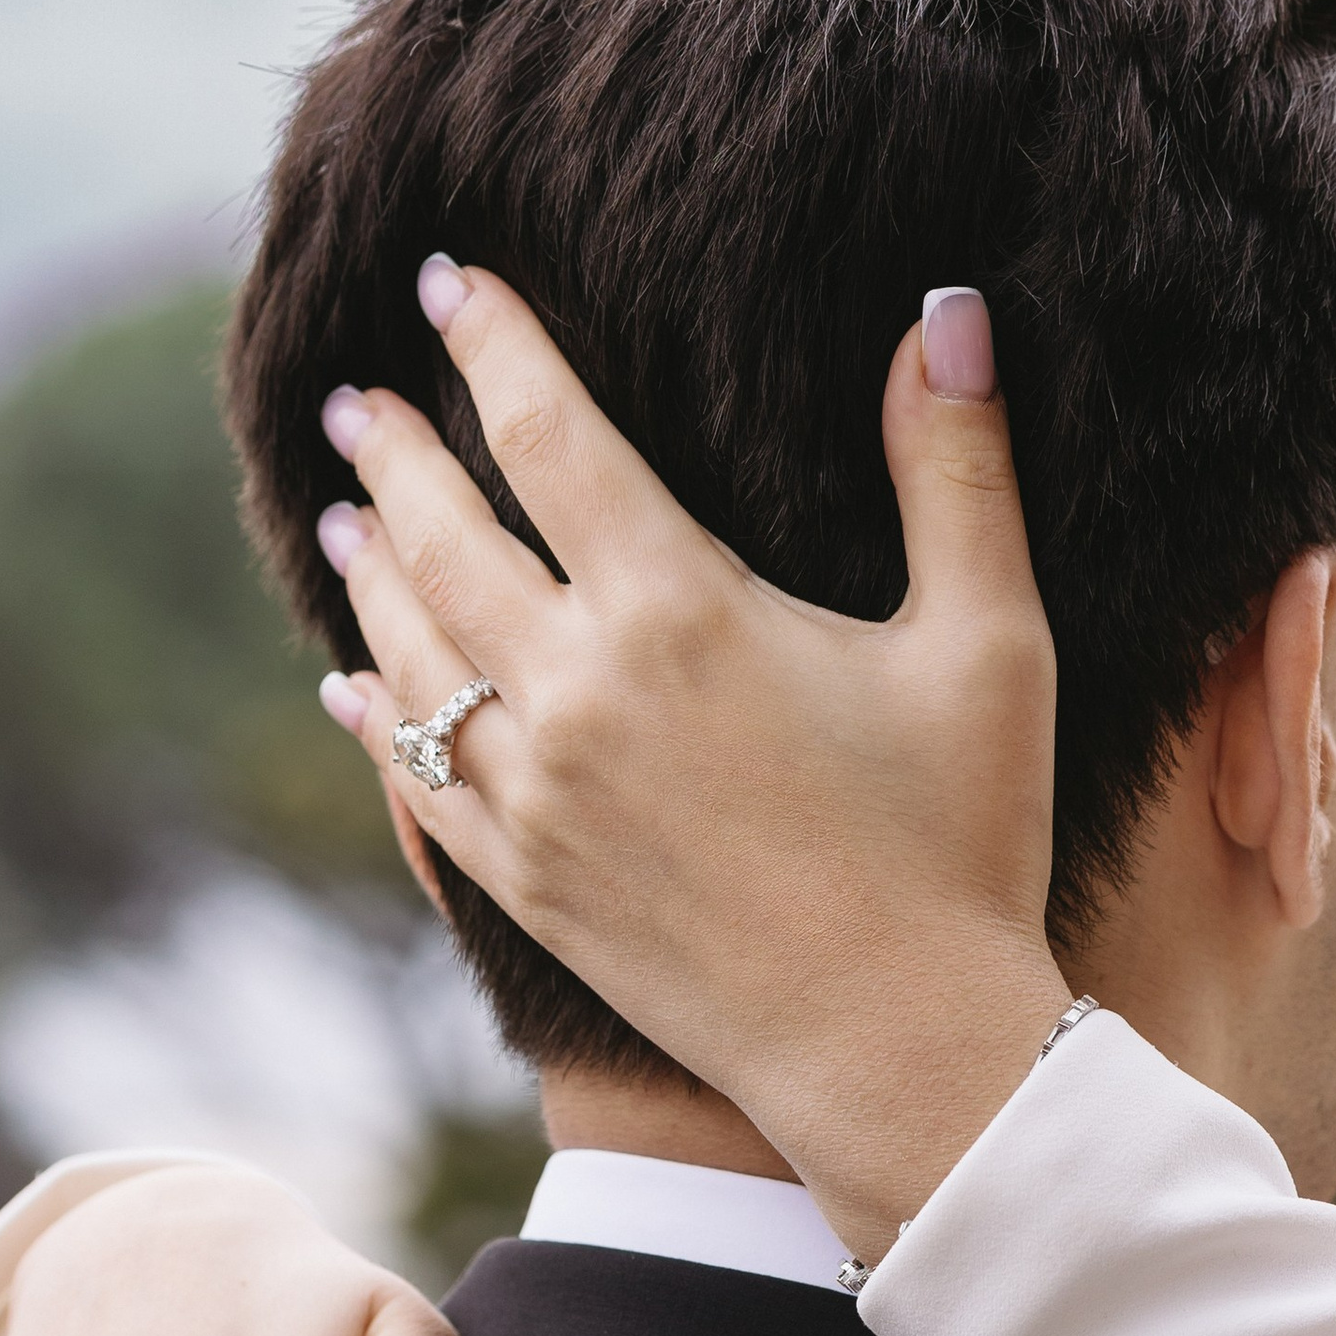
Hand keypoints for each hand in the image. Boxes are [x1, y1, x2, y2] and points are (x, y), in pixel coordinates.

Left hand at [315, 275, 1072, 1254]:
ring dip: (372, 576)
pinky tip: (350, 688)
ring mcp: (534, 801)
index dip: (493, 342)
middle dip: (394, 453)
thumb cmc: (963, 845)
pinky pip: (413, 783)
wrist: (901, 1055)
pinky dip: (372, 720)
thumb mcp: (988, 644)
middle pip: (445, 536)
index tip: (445, 280)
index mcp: (677, 611)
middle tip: (353, 397)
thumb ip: (956, 470)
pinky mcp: (527, 889)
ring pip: (409, 658)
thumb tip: (950, 310)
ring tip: (347, 517)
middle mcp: (575, 696)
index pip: (550, 433)